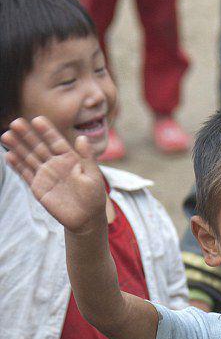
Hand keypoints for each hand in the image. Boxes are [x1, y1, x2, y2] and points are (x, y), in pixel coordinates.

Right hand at [1, 116, 105, 233]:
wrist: (87, 219)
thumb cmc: (93, 197)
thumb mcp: (93, 176)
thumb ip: (87, 157)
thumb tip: (82, 137)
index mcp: (69, 158)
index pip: (55, 141)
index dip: (47, 131)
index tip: (37, 120)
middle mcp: (55, 164)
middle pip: (38, 146)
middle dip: (27, 135)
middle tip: (15, 122)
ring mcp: (45, 175)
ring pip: (29, 158)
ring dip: (18, 147)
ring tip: (6, 135)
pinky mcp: (38, 188)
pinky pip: (26, 175)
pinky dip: (17, 166)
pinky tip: (9, 156)